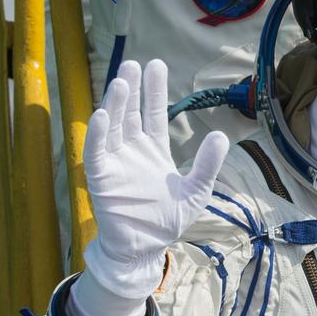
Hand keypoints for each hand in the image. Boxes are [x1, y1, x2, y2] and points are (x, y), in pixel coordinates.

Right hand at [72, 60, 227, 315]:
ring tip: (121, 81)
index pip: (153, 113)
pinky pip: (95, 153)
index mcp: (154, 150)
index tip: (155, 65)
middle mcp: (132, 150)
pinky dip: (96, 134)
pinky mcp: (101, 178)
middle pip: (130, 113)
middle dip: (131, 89)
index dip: (153, 90)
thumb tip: (221, 135)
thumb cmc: (168, 221)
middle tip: (132, 64)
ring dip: (114, 104)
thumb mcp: (196, 191)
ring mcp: (115, 162)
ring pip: (113, 127)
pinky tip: (101, 115)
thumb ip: (207, 165)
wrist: (145, 251)